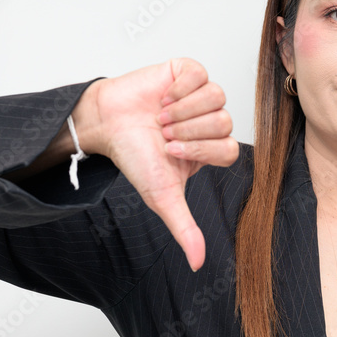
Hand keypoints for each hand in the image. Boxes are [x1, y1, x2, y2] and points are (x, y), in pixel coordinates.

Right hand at [87, 58, 237, 270]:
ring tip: (160, 117)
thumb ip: (184, 227)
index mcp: (209, 150)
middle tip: (163, 133)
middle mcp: (209, 122)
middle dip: (188, 130)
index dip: (201, 150)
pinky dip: (179, 88)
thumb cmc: (134, 157)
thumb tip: (198, 264)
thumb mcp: (161, 196)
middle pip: (224, 122)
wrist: (107, 122)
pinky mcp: (188, 73)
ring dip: (182, 109)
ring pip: (216, 97)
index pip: (230, 149)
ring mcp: (200, 96)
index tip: (170, 151)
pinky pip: (201, 74)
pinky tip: (162, 98)